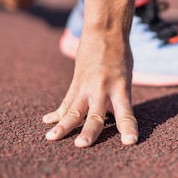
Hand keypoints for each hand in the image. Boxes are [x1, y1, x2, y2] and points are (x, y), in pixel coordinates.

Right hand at [42, 31, 137, 147]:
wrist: (105, 32)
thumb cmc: (121, 57)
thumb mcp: (126, 79)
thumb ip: (119, 100)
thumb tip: (114, 122)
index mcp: (120, 88)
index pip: (126, 113)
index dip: (128, 128)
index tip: (130, 142)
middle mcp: (102, 89)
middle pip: (95, 114)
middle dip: (89, 131)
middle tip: (82, 145)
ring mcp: (86, 86)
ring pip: (73, 110)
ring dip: (63, 126)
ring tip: (51, 138)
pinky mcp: (76, 83)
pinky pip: (66, 102)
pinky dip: (57, 113)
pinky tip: (47, 121)